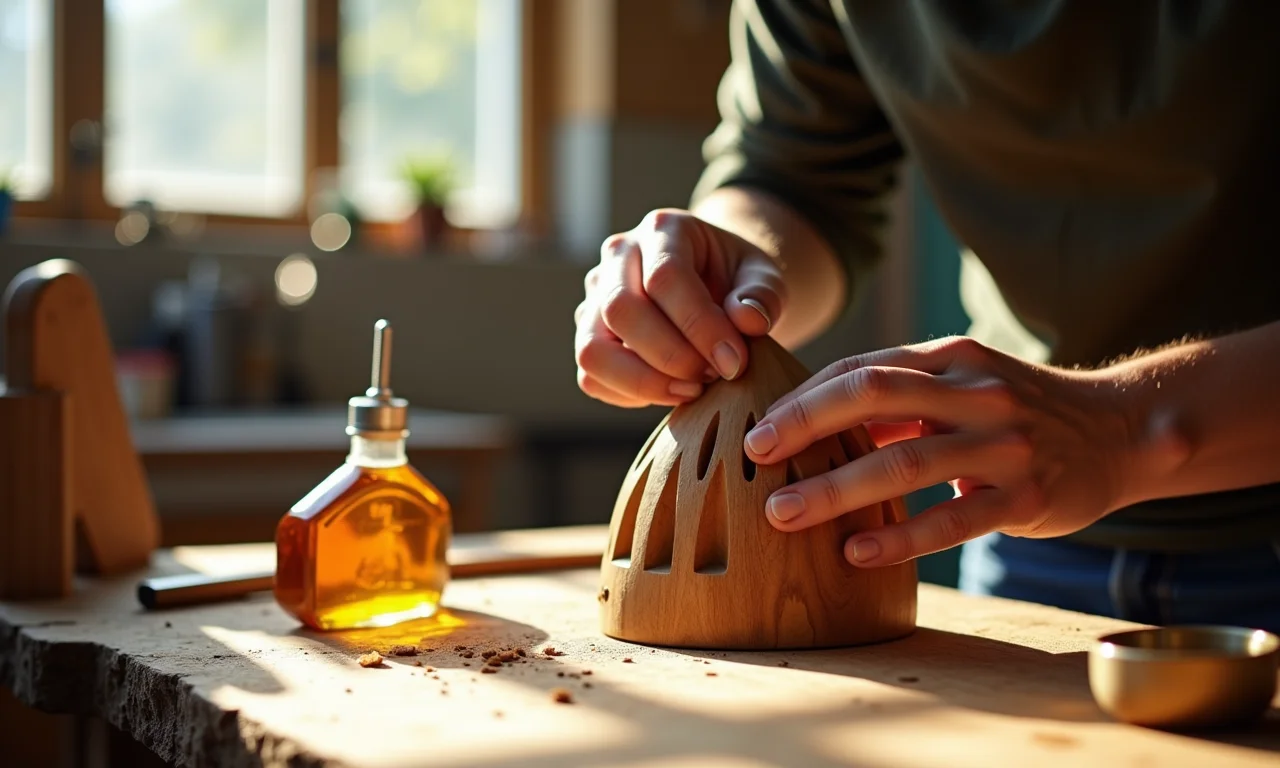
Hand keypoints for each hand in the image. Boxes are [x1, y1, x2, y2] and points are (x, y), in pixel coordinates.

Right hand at [574, 208, 786, 407]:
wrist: (717, 288)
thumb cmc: (739, 281)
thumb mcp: (765, 277)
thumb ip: (763, 295)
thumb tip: (746, 319)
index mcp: (663, 229)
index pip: (665, 276)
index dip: (700, 326)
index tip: (734, 362)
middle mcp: (618, 257)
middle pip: (620, 310)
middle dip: (671, 356)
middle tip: (713, 376)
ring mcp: (595, 297)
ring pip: (592, 349)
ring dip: (643, 381)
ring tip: (691, 389)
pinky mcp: (590, 336)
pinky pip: (592, 377)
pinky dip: (631, 394)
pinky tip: (671, 390)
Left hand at [741, 336, 1136, 565]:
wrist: (1119, 430)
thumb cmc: (1017, 409)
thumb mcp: (962, 384)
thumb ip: (897, 396)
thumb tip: (809, 418)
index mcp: (951, 358)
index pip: (862, 368)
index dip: (804, 396)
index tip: (757, 424)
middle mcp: (976, 392)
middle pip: (874, 396)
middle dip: (805, 423)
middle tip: (755, 453)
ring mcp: (1004, 444)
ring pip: (905, 462)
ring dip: (835, 488)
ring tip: (782, 512)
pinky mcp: (1027, 497)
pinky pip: (952, 519)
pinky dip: (899, 537)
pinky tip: (855, 553)